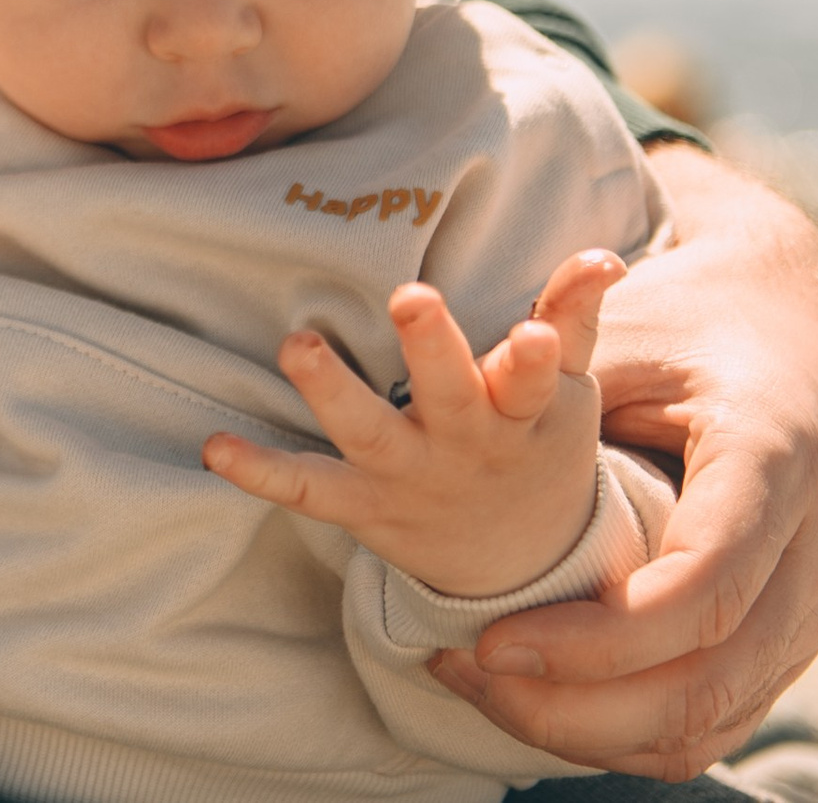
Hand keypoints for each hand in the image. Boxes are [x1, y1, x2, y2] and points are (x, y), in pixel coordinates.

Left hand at [204, 251, 625, 597]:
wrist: (520, 564)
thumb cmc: (535, 444)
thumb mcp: (568, 392)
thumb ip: (572, 317)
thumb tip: (602, 254)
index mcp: (523, 412)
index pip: (536, 379)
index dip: (537, 357)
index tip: (532, 335)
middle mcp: (466, 443)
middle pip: (450, 395)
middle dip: (432, 349)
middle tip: (410, 297)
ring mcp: (410, 475)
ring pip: (369, 433)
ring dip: (332, 389)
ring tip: (297, 344)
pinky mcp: (363, 506)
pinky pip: (307, 489)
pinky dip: (260, 472)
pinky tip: (215, 447)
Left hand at [425, 145, 817, 777]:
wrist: (799, 322)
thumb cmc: (697, 315)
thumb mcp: (631, 333)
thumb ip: (559, 385)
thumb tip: (452, 411)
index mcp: (775, 463)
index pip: (699, 591)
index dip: (595, 638)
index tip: (492, 640)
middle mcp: (813, 547)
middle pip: (707, 682)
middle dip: (581, 703)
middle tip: (472, 672)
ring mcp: (815, 600)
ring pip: (713, 718)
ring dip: (595, 728)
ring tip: (489, 689)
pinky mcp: (795, 630)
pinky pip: (721, 716)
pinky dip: (631, 729)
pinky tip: (545, 699)